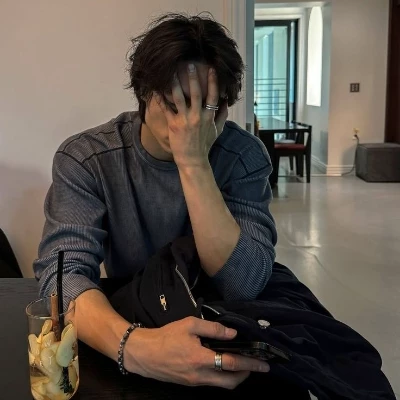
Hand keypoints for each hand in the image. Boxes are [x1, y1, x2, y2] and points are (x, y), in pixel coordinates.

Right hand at [124, 316, 269, 388]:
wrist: (143, 353)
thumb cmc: (166, 337)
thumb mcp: (189, 325)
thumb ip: (212, 328)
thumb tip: (231, 334)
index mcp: (200, 360)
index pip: (231, 364)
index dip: (249, 364)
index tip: (263, 364)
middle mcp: (200, 376)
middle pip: (230, 383)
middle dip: (246, 375)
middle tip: (254, 365)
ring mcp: (194, 382)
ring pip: (221, 385)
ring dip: (234, 376)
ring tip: (240, 364)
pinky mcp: (188, 383)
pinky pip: (211, 382)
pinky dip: (221, 375)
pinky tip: (221, 363)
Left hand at [156, 64, 228, 168]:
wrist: (193, 160)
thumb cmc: (205, 146)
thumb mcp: (217, 132)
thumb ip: (222, 117)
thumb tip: (226, 104)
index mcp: (209, 117)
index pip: (213, 96)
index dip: (213, 82)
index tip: (212, 69)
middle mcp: (198, 116)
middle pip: (196, 93)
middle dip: (193, 78)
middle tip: (189, 65)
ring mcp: (185, 120)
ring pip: (179, 98)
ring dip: (175, 83)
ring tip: (172, 72)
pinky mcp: (174, 125)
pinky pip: (166, 109)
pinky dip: (161, 99)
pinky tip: (156, 89)